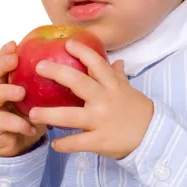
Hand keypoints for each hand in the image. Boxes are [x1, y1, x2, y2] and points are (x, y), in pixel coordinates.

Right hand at [0, 41, 46, 156]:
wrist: (14, 147)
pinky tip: (31, 127)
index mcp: (4, 81)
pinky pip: (4, 123)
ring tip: (21, 92)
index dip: (6, 52)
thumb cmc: (27, 117)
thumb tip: (71, 68)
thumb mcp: (36, 99)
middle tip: (14, 60)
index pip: (3, 62)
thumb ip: (44, 85)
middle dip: (2, 65)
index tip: (14, 43)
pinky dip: (19, 124)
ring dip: (7, 92)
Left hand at [29, 39, 153, 158]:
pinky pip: (78, 142)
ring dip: (50, 114)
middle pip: (79, 83)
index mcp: (112, 85)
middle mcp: (105, 99)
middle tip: (39, 67)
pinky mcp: (100, 141)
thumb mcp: (128, 90)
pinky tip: (53, 143)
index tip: (67, 43)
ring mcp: (101, 121)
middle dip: (58, 73)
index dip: (82, 51)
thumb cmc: (137, 111)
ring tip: (33, 113)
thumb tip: (117, 61)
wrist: (153, 136)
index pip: (96, 63)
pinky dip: (64, 144)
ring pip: (71, 116)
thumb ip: (118, 76)